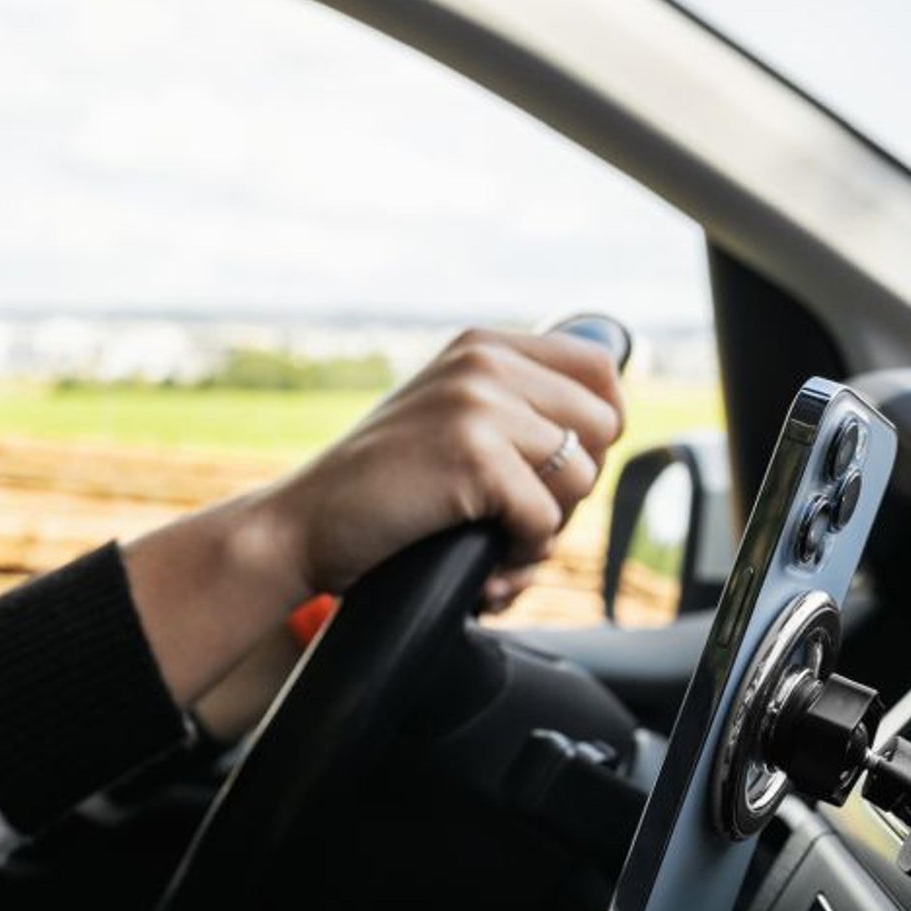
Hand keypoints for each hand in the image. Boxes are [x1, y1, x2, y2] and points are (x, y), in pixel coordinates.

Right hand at [123, 327, 624, 707]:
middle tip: (522, 516)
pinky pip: (546, 520)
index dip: (599, 428)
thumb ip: (512, 407)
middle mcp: (485, 363)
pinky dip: (521, 556)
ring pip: (581, 478)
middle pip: (602, 427)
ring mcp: (479, 406)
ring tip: (499, 543)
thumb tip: (611, 427)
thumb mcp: (446, 419)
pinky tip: (484, 564)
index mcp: (482, 346)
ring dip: (548, 528)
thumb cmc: (379, 490)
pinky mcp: (474, 458)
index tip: (565, 467)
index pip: (599, 368)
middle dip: (575, 487)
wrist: (299, 527)